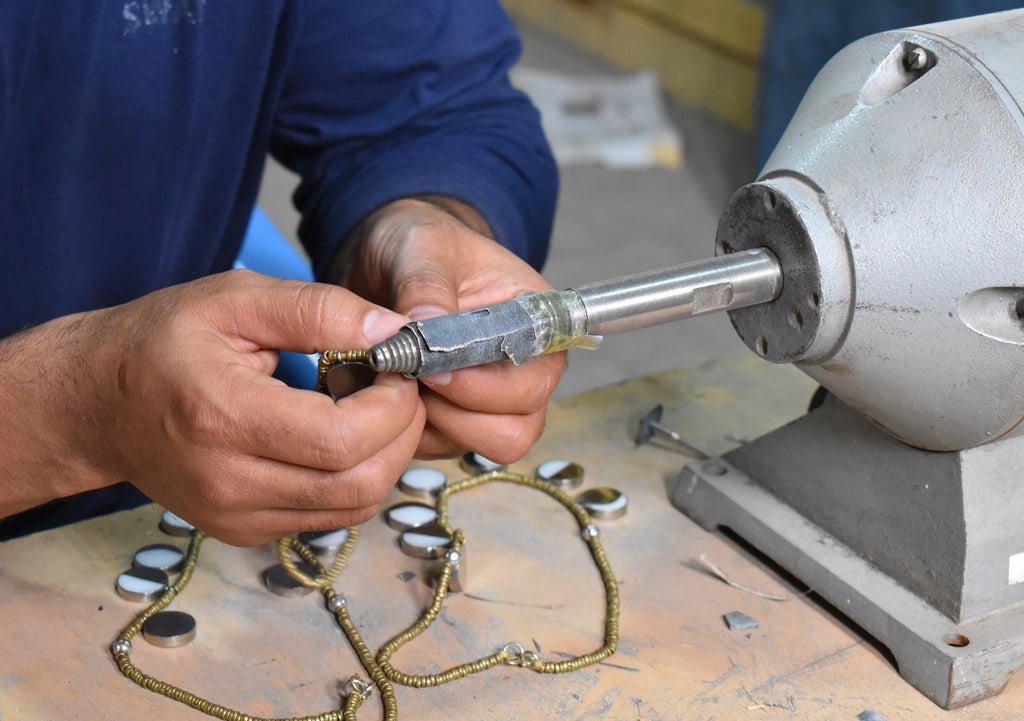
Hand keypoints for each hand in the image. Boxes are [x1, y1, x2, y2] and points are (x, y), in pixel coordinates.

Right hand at [0, 270, 425, 544]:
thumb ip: (318, 308)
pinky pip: (329, 516)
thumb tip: (395, 330)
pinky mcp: (244, 532)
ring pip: (353, 507)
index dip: (393, 405)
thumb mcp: (235, 299)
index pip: (342, 439)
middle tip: (396, 387)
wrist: (97, 403)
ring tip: (368, 407)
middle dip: (402, 433)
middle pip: (359, 484)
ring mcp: (236, 517)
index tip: (396, 366)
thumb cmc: (163, 341)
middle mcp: (229, 482)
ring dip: (386, 457)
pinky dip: (356, 477)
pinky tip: (340, 435)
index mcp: (223, 417)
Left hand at [344, 198, 564, 461]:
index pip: (535, 379)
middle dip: (458, 412)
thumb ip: (426, 283)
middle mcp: (522, 371)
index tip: (434, 368)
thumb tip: (425, 325)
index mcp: (533, 324)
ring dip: (432, 423)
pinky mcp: (451, 423)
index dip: (487, 385)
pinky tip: (385, 390)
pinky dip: (408, 430)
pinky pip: (438, 449)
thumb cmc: (419, 247)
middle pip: (515, 430)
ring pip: (479, 447)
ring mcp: (487, 404)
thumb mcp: (421, 245)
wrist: (384, 261)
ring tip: (396, 380)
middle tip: (410, 377)